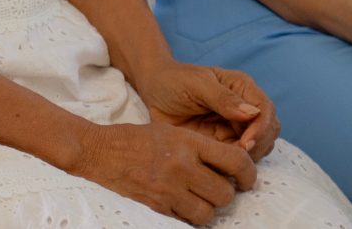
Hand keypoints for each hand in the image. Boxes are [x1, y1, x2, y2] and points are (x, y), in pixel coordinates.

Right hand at [69, 121, 256, 225]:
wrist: (102, 151)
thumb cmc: (139, 138)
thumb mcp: (174, 132)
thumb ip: (202, 147)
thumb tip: (231, 165)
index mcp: (189, 142)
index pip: (235, 160)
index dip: (249, 173)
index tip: (248, 178)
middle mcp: (182, 167)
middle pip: (225, 193)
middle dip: (227, 193)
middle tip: (221, 187)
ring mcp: (168, 190)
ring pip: (208, 213)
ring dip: (210, 208)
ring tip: (203, 198)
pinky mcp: (157, 207)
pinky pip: (187, 220)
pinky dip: (191, 215)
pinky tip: (185, 203)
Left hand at [135, 60, 279, 159]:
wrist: (154, 92)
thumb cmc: (174, 81)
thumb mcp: (196, 85)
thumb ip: (223, 98)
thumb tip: (251, 113)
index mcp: (242, 88)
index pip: (266, 110)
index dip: (260, 129)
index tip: (244, 144)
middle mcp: (244, 108)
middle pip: (269, 131)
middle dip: (257, 146)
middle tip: (235, 157)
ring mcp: (235, 127)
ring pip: (259, 147)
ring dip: (249, 157)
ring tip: (225, 161)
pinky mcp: (224, 143)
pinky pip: (238, 158)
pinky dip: (234, 164)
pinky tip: (217, 165)